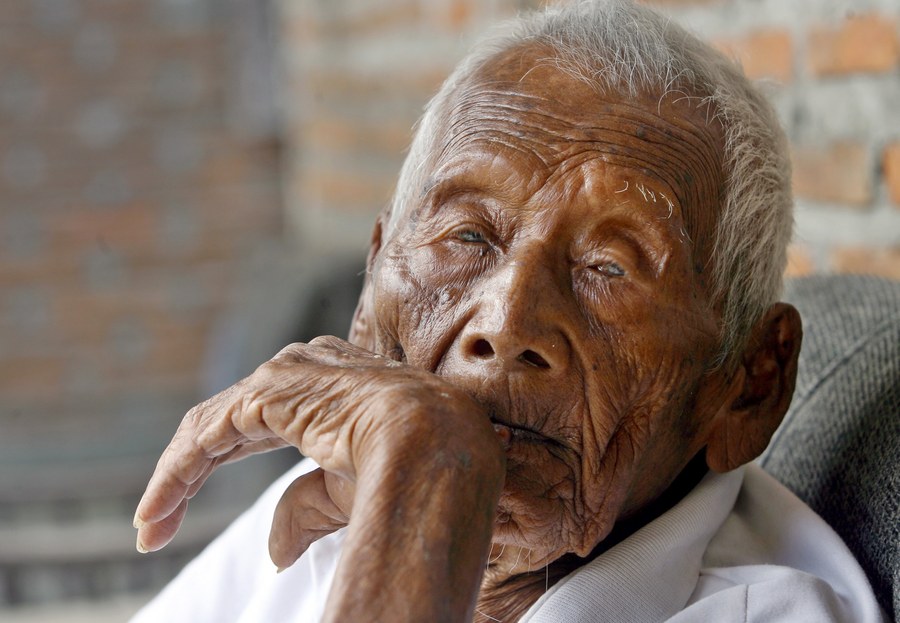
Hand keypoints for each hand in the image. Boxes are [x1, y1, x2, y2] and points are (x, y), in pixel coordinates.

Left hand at [133, 336, 505, 621]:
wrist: (437, 446)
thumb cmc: (410, 468)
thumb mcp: (349, 493)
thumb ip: (304, 508)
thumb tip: (275, 552)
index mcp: (330, 385)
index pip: (257, 422)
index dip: (219, 463)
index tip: (188, 510)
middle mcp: (304, 369)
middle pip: (226, 424)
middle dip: (187, 476)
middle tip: (155, 525)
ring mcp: (284, 374)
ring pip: (210, 428)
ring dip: (174, 481)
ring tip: (150, 528)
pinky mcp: (267, 391)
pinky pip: (207, 436)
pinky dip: (176, 475)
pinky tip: (158, 511)